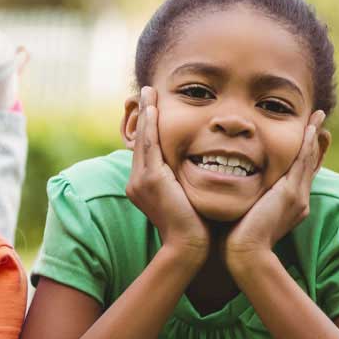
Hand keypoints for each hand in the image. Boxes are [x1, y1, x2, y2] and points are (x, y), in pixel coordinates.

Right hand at [125, 87, 208, 256]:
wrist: (189, 246)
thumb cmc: (195, 227)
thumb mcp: (186, 199)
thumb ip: (185, 183)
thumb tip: (201, 170)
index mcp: (144, 186)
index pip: (146, 150)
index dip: (147, 128)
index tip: (152, 108)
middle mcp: (136, 181)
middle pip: (140, 140)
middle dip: (142, 114)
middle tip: (145, 91)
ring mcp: (140, 181)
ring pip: (142, 139)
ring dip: (145, 113)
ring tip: (148, 92)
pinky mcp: (150, 180)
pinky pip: (149, 146)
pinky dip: (150, 126)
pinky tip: (153, 108)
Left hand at [227, 110, 326, 260]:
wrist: (245, 253)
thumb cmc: (237, 239)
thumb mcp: (246, 214)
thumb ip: (247, 202)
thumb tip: (234, 192)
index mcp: (288, 205)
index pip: (299, 174)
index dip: (305, 155)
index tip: (308, 137)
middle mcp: (298, 199)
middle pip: (310, 164)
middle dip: (315, 142)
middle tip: (319, 121)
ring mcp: (297, 196)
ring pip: (308, 159)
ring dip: (314, 136)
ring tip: (318, 117)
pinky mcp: (290, 193)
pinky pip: (302, 162)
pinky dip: (307, 144)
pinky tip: (311, 128)